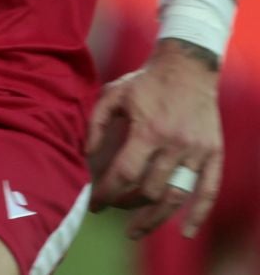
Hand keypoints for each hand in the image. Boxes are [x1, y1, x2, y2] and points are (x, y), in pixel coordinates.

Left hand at [87, 39, 222, 238]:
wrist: (187, 68)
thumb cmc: (144, 82)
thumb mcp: (112, 94)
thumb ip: (96, 124)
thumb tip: (86, 155)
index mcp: (148, 130)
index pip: (125, 173)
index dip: (107, 193)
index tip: (94, 204)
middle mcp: (175, 145)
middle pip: (149, 190)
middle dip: (126, 203)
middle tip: (111, 206)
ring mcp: (197, 152)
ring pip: (176, 196)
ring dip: (154, 217)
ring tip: (135, 230)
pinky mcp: (213, 155)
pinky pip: (209, 191)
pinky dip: (198, 214)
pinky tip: (185, 231)